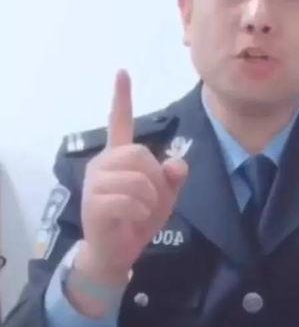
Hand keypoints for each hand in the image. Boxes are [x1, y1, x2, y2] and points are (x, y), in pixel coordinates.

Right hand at [77, 70, 186, 283]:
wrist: (113, 253)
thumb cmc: (137, 220)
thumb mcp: (164, 197)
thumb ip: (173, 178)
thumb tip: (177, 163)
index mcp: (118, 156)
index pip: (119, 121)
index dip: (122, 98)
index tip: (122, 72)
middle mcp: (103, 163)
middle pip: (141, 154)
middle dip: (155, 180)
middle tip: (150, 201)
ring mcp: (95, 182)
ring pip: (137, 178)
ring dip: (149, 200)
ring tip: (140, 212)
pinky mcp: (94, 203)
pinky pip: (129, 200)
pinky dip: (139, 213)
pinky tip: (130, 221)